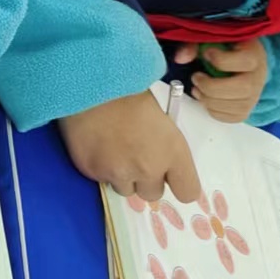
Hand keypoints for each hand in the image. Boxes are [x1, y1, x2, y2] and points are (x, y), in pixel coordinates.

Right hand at [58, 90, 200, 203]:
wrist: (94, 84)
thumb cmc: (133, 93)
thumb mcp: (164, 121)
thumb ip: (166, 151)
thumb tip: (160, 165)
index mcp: (173, 153)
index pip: (187, 192)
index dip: (178, 183)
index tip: (169, 175)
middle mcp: (148, 170)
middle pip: (152, 194)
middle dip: (145, 180)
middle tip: (135, 157)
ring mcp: (118, 173)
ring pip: (124, 189)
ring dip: (122, 176)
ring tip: (113, 150)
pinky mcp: (92, 172)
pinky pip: (100, 178)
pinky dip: (99, 166)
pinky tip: (96, 144)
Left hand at [173, 40, 267, 123]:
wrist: (239, 63)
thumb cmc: (224, 49)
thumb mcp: (211, 40)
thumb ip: (194, 45)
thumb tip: (180, 58)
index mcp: (254, 55)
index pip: (245, 61)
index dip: (221, 60)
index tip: (206, 54)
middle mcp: (258, 77)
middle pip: (243, 88)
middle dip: (212, 86)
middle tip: (196, 78)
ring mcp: (254, 95)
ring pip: (237, 106)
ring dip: (210, 100)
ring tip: (197, 89)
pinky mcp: (245, 110)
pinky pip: (232, 117)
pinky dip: (213, 110)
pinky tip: (205, 99)